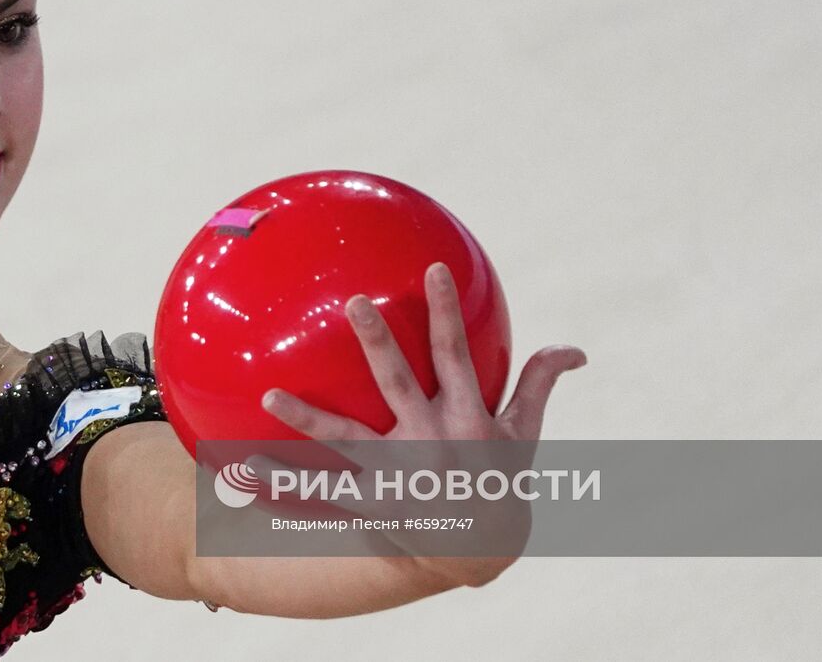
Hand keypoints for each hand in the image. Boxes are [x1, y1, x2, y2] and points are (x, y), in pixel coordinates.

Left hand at [252, 261, 587, 586]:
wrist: (480, 550)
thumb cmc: (502, 481)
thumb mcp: (525, 434)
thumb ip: (538, 384)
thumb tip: (577, 350)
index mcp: (466, 416)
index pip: (455, 353)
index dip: (446, 312)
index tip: (432, 270)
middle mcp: (430, 439)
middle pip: (398, 381)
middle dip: (377, 340)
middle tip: (354, 302)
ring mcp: (398, 471)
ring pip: (346, 438)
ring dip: (305, 418)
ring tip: (270, 396)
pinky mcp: (373, 501)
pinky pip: (323, 490)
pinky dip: (285, 483)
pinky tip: (244, 471)